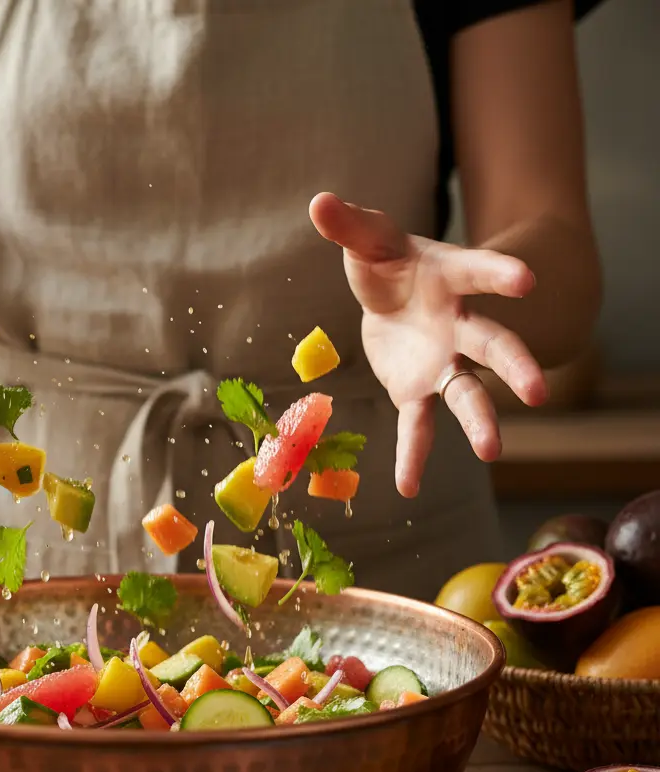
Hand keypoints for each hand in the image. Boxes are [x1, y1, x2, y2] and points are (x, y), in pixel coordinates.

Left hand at [310, 193, 547, 497]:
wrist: (392, 299)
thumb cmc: (388, 264)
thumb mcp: (368, 242)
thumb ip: (348, 226)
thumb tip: (317, 202)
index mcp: (452, 278)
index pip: (480, 273)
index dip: (500, 275)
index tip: (526, 281)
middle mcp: (459, 324)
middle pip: (493, 344)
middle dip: (514, 365)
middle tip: (537, 392)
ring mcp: (444, 361)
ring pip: (468, 393)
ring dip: (480, 420)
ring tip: (492, 452)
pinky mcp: (419, 390)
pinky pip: (420, 425)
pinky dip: (413, 455)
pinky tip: (407, 487)